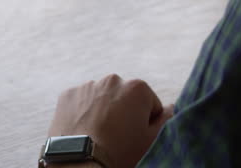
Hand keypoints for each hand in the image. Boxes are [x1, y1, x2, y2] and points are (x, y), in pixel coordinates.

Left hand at [48, 74, 173, 167]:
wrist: (80, 162)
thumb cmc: (120, 152)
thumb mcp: (152, 140)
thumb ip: (167, 119)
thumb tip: (172, 107)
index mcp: (137, 88)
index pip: (150, 104)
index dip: (146, 121)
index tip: (136, 135)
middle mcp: (113, 80)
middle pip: (125, 98)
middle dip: (124, 112)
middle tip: (118, 136)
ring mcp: (88, 86)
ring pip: (103, 98)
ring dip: (104, 110)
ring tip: (99, 134)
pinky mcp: (68, 95)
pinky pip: (81, 101)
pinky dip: (84, 112)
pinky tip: (85, 129)